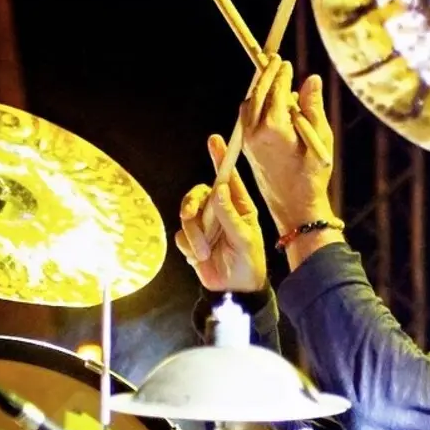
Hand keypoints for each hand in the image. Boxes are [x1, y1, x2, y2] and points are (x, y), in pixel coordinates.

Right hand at [174, 135, 266, 291]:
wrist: (235, 289)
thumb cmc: (249, 262)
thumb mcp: (245, 240)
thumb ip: (229, 216)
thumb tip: (218, 190)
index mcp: (237, 205)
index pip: (227, 177)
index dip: (220, 157)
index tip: (215, 140)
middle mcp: (218, 210)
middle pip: (196, 193)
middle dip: (191, 204)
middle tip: (190, 216)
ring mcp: (203, 225)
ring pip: (185, 215)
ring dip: (194, 236)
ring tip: (205, 253)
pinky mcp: (191, 240)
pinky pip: (181, 235)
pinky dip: (189, 247)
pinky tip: (201, 258)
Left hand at [241, 54, 335, 233]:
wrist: (295, 207)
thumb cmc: (312, 175)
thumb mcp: (320, 139)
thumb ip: (313, 107)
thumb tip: (310, 78)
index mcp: (273, 128)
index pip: (274, 90)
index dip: (280, 74)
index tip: (285, 62)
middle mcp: (254, 133)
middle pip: (257, 94)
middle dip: (266, 76)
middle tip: (275, 60)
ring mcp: (248, 142)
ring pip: (249, 106)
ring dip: (259, 90)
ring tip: (273, 78)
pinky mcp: (247, 149)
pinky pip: (247, 119)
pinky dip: (256, 105)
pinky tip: (270, 102)